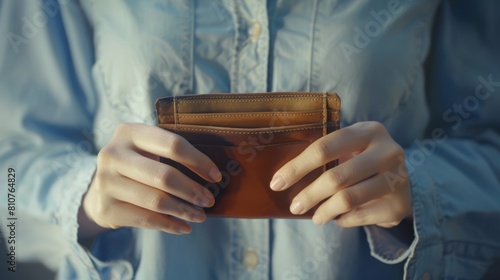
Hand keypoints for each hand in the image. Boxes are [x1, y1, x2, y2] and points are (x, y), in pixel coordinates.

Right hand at [79, 123, 220, 235]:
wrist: (99, 189)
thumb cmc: (137, 165)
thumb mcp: (147, 148)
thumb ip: (172, 152)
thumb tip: (213, 174)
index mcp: (130, 132)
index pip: (172, 144)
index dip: (198, 161)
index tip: (215, 176)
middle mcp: (113, 154)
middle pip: (164, 176)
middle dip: (192, 191)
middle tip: (209, 201)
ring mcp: (105, 182)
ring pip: (156, 200)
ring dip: (184, 211)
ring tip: (200, 216)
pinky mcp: (105, 207)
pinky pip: (145, 219)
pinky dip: (169, 225)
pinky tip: (184, 227)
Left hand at [270, 121, 411, 227]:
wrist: (403, 180)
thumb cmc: (363, 161)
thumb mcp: (350, 149)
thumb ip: (324, 155)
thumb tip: (281, 178)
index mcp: (368, 131)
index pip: (324, 148)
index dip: (297, 167)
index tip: (277, 183)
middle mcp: (387, 151)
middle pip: (336, 177)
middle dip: (309, 195)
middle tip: (294, 207)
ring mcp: (398, 178)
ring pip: (348, 199)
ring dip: (324, 211)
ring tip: (315, 217)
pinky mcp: (399, 204)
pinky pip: (361, 216)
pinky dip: (344, 220)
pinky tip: (338, 218)